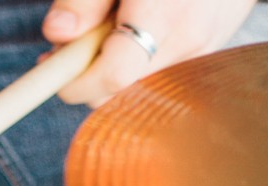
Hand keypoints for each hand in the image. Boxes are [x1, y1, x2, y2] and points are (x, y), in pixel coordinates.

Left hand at [43, 0, 258, 104]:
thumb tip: (59, 33)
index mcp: (166, 13)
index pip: (112, 76)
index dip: (74, 81)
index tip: (53, 64)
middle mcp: (192, 38)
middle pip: (121, 90)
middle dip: (88, 73)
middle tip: (75, 39)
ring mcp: (208, 48)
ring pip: (140, 85)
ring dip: (115, 66)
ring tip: (113, 25)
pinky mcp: (215, 49)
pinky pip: (164, 71)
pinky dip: (141, 58)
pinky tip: (141, 27)